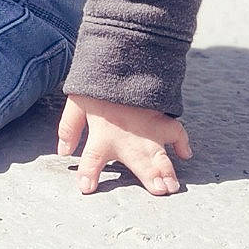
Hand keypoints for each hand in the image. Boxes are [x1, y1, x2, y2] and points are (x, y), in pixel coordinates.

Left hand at [57, 94, 191, 195]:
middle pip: (139, 162)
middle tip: (160, 191)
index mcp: (102, 135)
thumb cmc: (98, 82)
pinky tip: (185, 154)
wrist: (122, 57)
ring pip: (159, 154)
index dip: (88, 175)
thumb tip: (63, 151)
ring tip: (172, 186)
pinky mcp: (159, 118)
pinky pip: (175, 131)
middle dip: (149, 178)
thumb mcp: (77, 101)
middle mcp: (126, 137)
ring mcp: (146, 129)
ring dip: (167, 170)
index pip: (92, 161)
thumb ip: (70, 127)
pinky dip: (182, 142)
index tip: (86, 188)